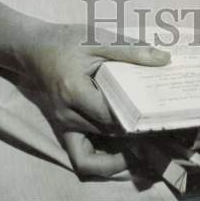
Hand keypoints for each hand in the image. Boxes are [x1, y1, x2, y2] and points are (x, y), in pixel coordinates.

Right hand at [20, 23, 168, 175]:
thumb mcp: (98, 38)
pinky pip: (81, 157)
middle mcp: (66, 114)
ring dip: (121, 149)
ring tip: (147, 141)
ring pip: (96, 149)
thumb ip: (130, 50)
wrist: (35, 49)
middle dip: (134, 132)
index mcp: (73, 90)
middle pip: (107, 132)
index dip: (134, 116)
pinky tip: (123, 154)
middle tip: (161, 126)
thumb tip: (164, 60)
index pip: (109, 113)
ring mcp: (63, 125)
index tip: (158, 112)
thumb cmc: (67, 41)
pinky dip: (102, 162)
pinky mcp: (64, 130)